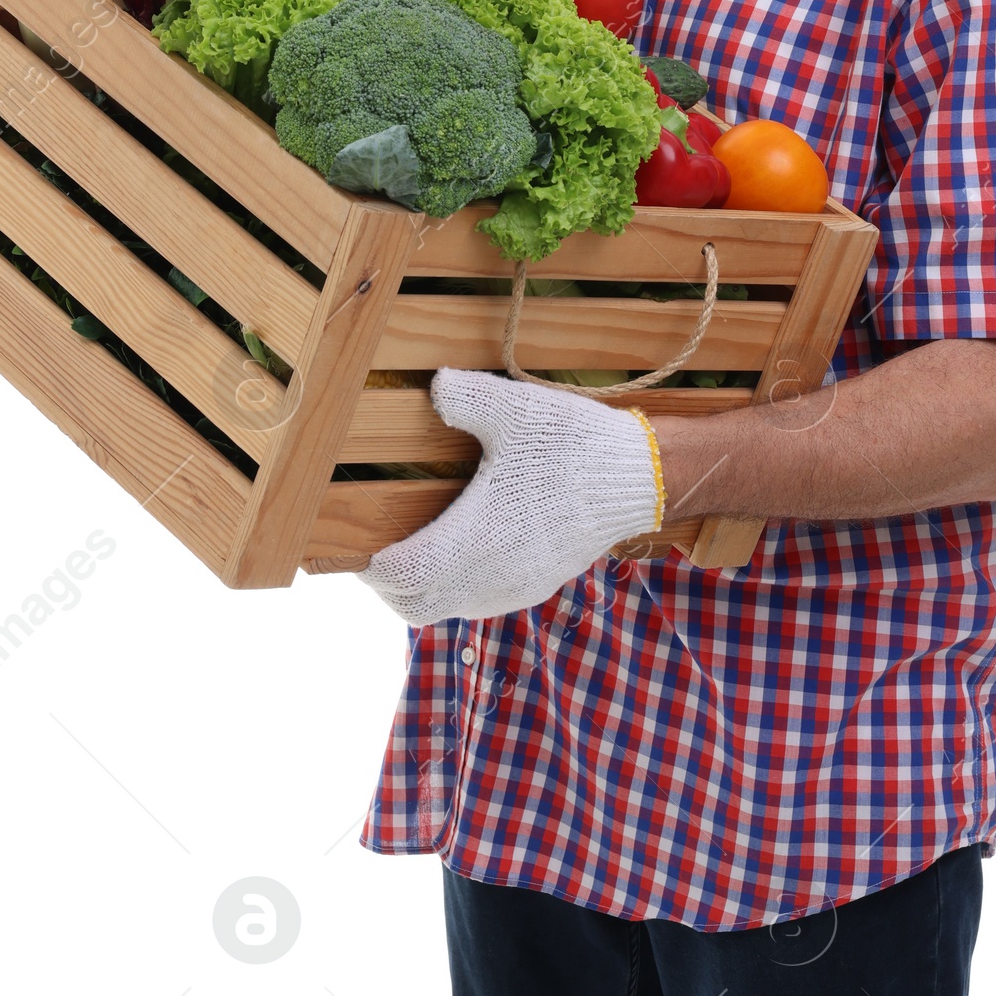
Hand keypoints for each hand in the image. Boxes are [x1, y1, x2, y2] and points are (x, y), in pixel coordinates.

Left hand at [357, 370, 663, 625]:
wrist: (641, 479)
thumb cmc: (574, 446)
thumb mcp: (516, 410)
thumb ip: (466, 397)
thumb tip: (433, 386)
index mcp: (474, 539)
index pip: (401, 576)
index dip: (369, 564)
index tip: (355, 540)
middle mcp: (489, 576)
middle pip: (413, 606)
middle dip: (387, 583)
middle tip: (376, 546)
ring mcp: (513, 588)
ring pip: (444, 609)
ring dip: (420, 587)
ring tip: (411, 546)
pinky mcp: (534, 587)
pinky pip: (474, 603)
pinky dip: (452, 587)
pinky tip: (457, 548)